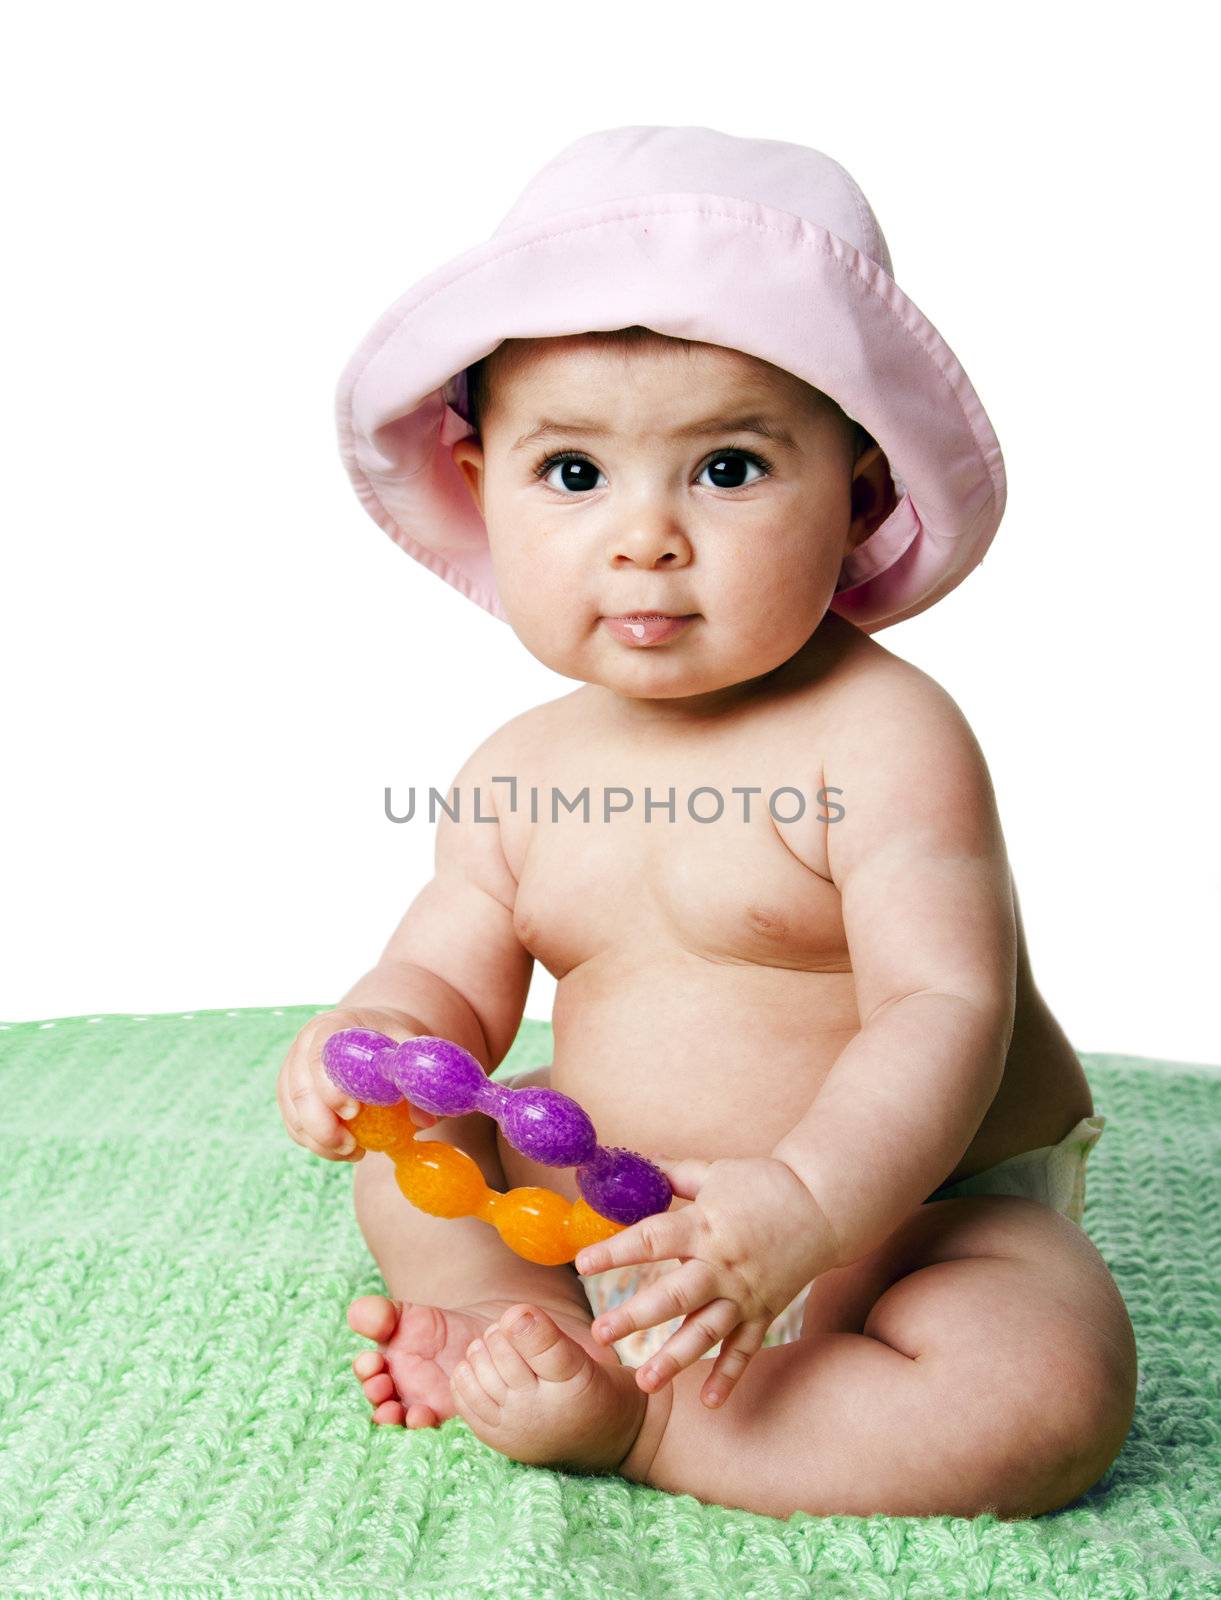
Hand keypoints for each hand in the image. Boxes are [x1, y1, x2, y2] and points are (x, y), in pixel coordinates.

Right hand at [275, 1006, 436, 1161]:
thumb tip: (424, 1120)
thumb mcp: (407, 1052)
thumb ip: (414, 1080)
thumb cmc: (390, 1043)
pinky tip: (342, 1151)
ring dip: (321, 1142)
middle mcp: (305, 1046)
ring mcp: (293, 1070)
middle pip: (301, 1090)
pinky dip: (315, 1144)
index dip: (332, 1088)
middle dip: (323, 1126)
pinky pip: (294, 1125)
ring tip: (355, 1152)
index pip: (320, 1056)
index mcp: (332, 1026)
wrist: (370, 1038)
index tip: (354, 1113)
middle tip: (353, 1146)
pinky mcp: (289, 1094)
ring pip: (294, 1113)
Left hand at [574, 1154, 836, 1408]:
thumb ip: (672, 1174)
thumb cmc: (763, 1182)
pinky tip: (707, 1403)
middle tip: (599, 1335)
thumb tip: (631, 1164)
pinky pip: (745, 1349)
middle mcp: (722, 1264)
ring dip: (675, 1359)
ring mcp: (745, 1293)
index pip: (651, 1239)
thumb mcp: (714, 1171)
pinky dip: (729, 1376)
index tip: (582, 1263)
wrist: (823, 1204)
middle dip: (636, 1317)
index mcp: (704, 1225)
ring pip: (706, 1332)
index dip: (616, 1251)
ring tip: (644, 1383)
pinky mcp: (764, 1311)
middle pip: (674, 1296)